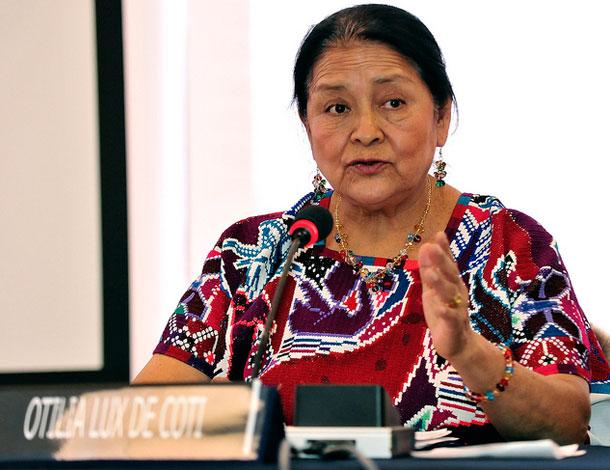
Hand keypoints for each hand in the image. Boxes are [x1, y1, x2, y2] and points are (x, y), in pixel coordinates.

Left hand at [418, 232, 473, 360]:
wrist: (459, 344)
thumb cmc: (444, 312)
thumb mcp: (433, 289)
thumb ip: (429, 269)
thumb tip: (425, 245)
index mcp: (452, 283)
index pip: (448, 263)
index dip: (444, 250)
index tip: (438, 234)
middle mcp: (457, 293)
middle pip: (450, 275)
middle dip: (441, 261)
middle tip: (432, 247)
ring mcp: (457, 309)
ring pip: (449, 295)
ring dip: (440, 283)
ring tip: (430, 273)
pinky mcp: (454, 327)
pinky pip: (451, 318)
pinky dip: (446, 312)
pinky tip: (440, 307)